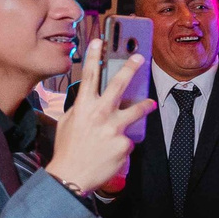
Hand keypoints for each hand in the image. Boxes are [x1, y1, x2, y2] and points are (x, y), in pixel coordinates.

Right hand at [46, 40, 153, 194]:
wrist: (71, 176)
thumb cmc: (68, 149)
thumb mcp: (67, 123)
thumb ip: (79, 109)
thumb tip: (87, 101)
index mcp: (83, 107)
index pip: (88, 77)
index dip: (93, 57)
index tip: (99, 41)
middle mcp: (100, 114)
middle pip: (118, 86)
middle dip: (131, 69)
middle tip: (141, 58)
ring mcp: (113, 128)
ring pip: (136, 111)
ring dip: (145, 105)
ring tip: (151, 103)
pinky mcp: (124, 143)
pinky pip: (129, 138)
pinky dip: (123, 142)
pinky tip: (113, 150)